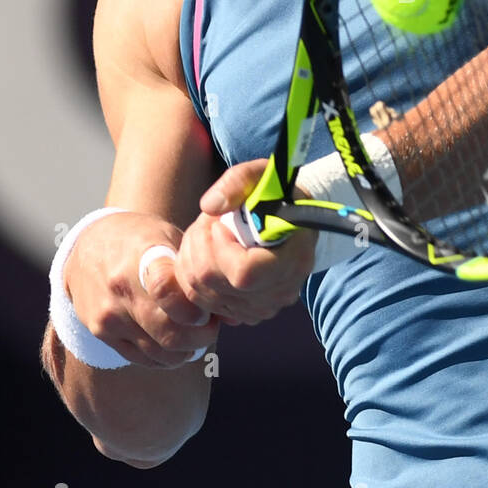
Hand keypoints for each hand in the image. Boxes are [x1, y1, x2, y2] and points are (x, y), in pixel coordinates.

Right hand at [63, 212, 217, 368]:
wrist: (87, 246)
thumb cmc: (139, 239)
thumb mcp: (167, 236)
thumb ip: (196, 271)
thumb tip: (233, 313)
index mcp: (141, 257)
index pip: (168, 291)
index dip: (195, 309)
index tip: (208, 309)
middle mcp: (121, 289)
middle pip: (170, 333)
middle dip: (202, 336)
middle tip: (212, 326)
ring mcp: (109, 315)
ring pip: (160, 352)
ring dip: (187, 350)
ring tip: (195, 334)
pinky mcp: (101, 333)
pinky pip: (142, 358)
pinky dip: (165, 357)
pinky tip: (176, 344)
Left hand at [155, 159, 316, 326]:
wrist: (295, 219)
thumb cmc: (279, 194)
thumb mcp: (262, 175)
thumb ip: (237, 182)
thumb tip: (209, 206)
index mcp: (292, 259)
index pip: (243, 274)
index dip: (221, 249)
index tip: (221, 224)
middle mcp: (279, 292)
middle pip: (216, 284)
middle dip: (199, 247)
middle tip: (208, 222)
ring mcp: (262, 307)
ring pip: (202, 294)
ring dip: (192, 259)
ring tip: (205, 234)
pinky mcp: (244, 312)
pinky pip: (202, 302)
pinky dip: (193, 275)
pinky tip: (205, 253)